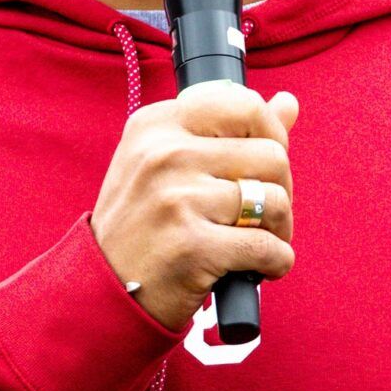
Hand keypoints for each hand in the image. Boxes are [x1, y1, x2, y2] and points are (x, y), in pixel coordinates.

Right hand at [90, 82, 298, 330]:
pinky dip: (276, 261)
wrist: (102, 288)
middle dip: (281, 188)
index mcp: (157, 124)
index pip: (245, 105)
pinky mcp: (193, 247)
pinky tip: (260, 267)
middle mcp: (165, 154)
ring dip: (280, 228)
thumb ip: (230, 131)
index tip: (264, 165)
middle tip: (263, 213)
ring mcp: (177, 199)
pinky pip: (268, 247)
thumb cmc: (142, 223)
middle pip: (271, 154)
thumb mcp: (168, 163)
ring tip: (260, 242)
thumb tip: (288, 102)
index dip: (272, 135)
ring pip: (274, 200)